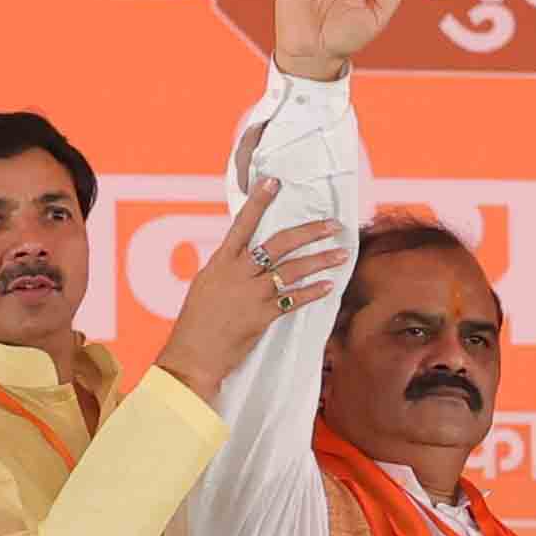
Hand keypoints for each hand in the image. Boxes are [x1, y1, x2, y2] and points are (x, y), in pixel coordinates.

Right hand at [149, 179, 347, 399]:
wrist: (193, 353)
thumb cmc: (198, 320)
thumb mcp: (207, 285)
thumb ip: (229, 269)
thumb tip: (247, 258)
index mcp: (221, 262)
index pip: (242, 224)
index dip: (259, 202)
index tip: (274, 182)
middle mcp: (237, 272)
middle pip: (277, 243)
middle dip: (308, 232)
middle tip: (333, 225)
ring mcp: (251, 293)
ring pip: (292, 270)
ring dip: (320, 260)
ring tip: (342, 254)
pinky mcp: (263, 315)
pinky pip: (294, 299)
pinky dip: (313, 292)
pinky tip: (330, 286)